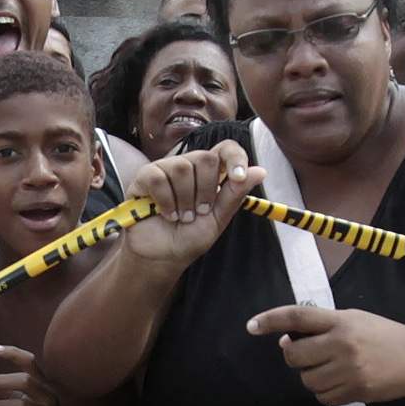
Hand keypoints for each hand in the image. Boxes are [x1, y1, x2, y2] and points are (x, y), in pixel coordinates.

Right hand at [122, 141, 260, 270]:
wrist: (163, 256)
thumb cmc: (189, 237)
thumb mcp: (218, 219)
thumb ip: (235, 195)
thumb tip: (261, 171)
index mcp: (210, 174)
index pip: (226, 149)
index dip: (235, 157)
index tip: (238, 178)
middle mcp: (188, 165)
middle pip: (205, 158)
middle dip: (206, 190)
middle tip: (199, 211)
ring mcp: (165, 169)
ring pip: (181, 168)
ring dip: (184, 200)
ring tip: (181, 217)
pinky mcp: (144, 178)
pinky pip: (157, 177)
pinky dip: (165, 200)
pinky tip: (165, 214)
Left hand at [243, 303, 404, 405]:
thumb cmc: (382, 336)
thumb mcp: (355, 320)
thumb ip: (322, 327)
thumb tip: (286, 342)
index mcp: (341, 320)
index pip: (297, 317)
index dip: (271, 320)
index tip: (251, 326)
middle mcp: (342, 344)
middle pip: (294, 355)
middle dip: (295, 357)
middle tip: (310, 354)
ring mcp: (349, 370)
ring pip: (307, 380)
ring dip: (312, 376)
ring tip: (332, 369)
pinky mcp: (355, 391)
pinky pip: (323, 398)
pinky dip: (326, 392)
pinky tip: (342, 382)